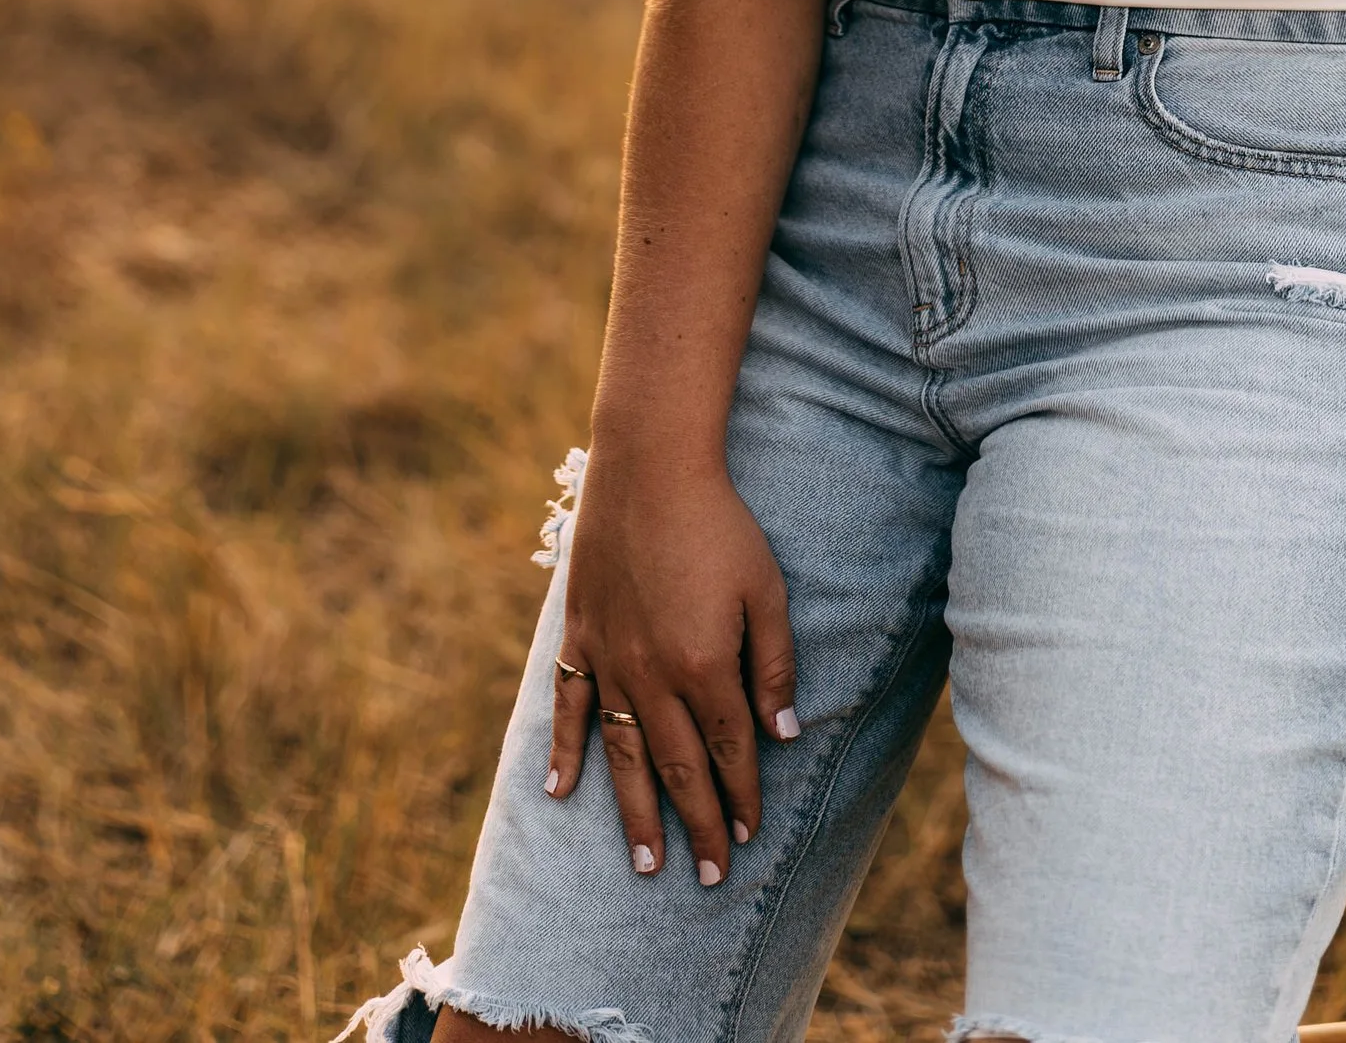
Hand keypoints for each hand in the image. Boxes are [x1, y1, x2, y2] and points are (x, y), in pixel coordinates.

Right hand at [545, 438, 801, 879]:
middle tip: (708, 878)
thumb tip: (784, 735)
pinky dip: (566, 752)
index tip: (750, 836)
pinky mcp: (580, 637)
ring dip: (636, 814)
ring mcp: (610, 660)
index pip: (728, 750)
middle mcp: (652, 676)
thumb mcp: (765, 589)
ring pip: (623, 755)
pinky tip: (561, 794)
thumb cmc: (719, 523)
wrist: (650, 467)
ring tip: (647, 864)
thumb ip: (773, 665)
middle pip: (678, 767)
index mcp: (704, 665)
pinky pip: (569, 707)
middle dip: (697, 826)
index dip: (741, 796)